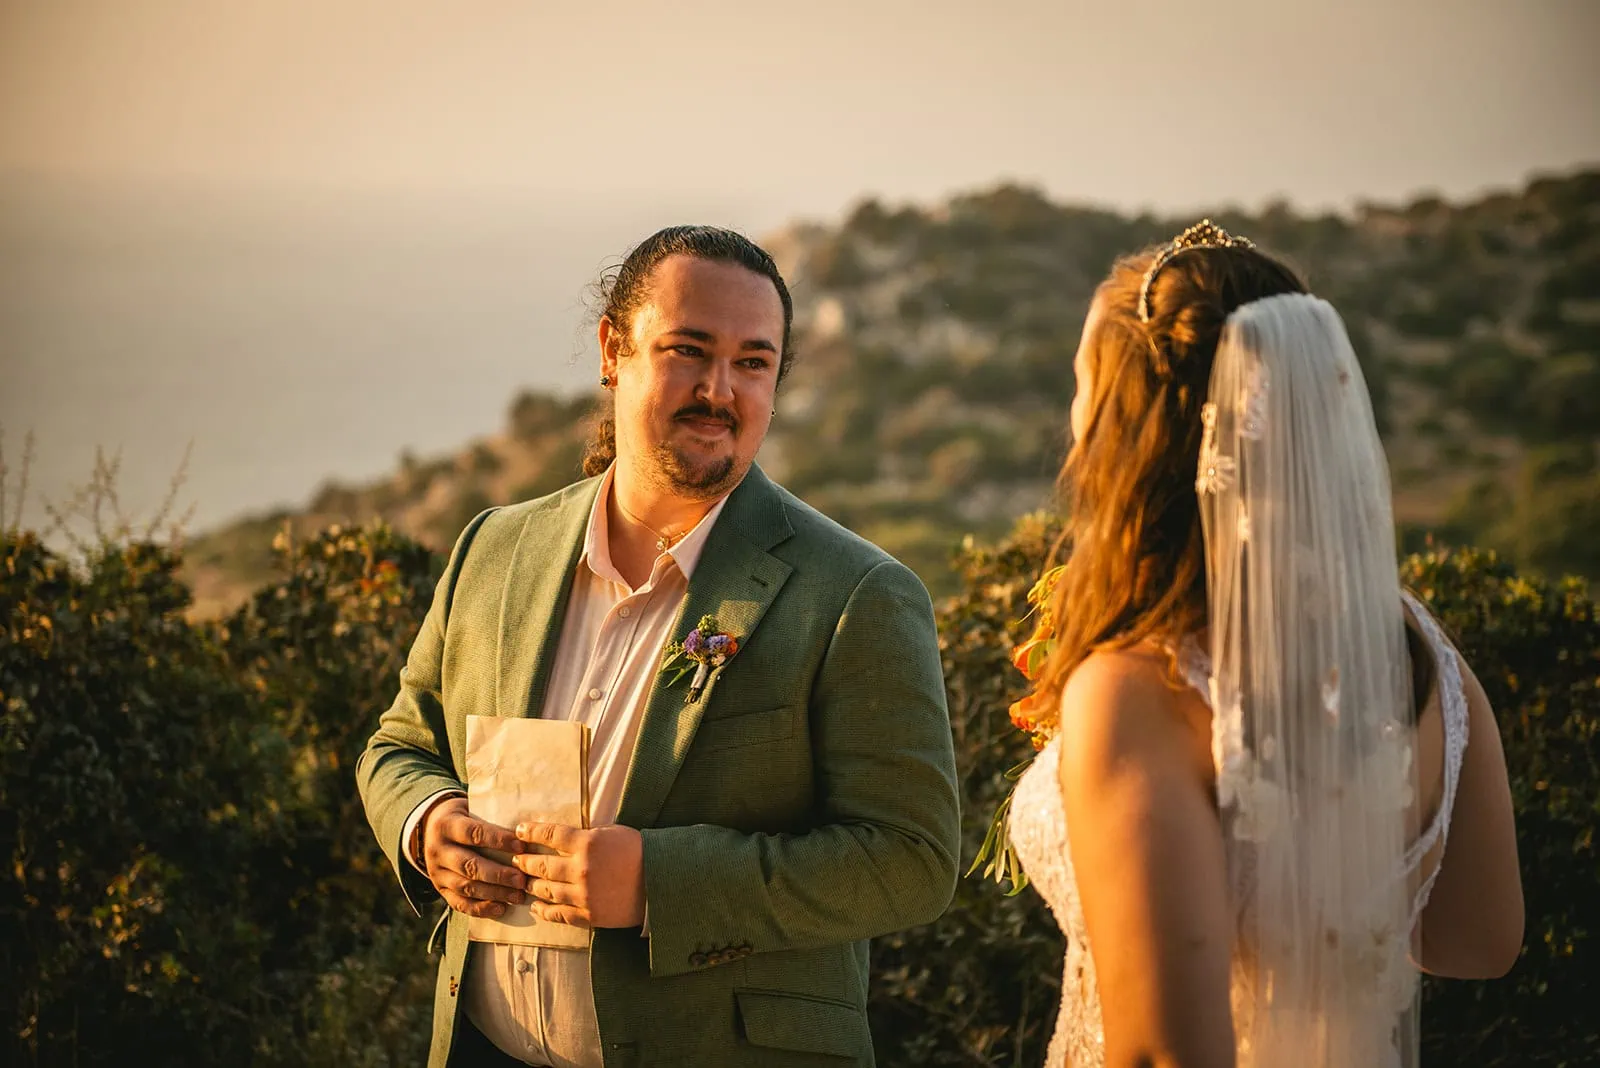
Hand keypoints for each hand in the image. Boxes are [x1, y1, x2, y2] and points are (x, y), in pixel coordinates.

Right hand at [422, 796, 528, 918]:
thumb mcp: (470, 808)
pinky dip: (481, 909)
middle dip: (498, 874)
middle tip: (522, 880)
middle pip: (469, 865)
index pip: (473, 833)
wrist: (428, 828)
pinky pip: (459, 903)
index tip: (521, 847)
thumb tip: (527, 828)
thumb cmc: (462, 816)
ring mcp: (436, 872)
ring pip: (465, 887)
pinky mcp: (440, 889)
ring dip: (494, 894)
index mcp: (446, 826)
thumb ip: (491, 817)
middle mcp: (438, 850)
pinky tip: (501, 909)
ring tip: (517, 896)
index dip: (498, 840)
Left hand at [511, 823, 644, 928]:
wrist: (662, 881)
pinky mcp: (589, 914)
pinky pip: (559, 914)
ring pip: (546, 890)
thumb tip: (563, 839)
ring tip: (524, 882)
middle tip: (516, 859)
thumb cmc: (640, 852)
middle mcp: (580, 869)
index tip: (520, 831)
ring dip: (532, 885)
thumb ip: (586, 836)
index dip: (531, 832)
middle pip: (542, 864)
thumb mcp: (613, 833)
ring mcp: (583, 894)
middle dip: (525, 861)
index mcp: (587, 844)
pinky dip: (544, 910)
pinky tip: (536, 907)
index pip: (550, 835)